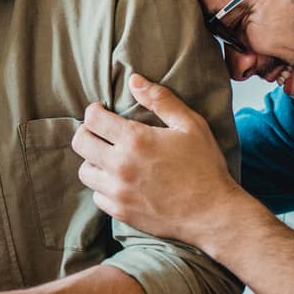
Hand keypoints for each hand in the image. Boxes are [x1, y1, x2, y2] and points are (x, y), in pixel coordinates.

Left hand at [71, 73, 242, 251]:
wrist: (213, 214)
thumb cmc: (205, 167)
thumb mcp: (191, 125)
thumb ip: (161, 100)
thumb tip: (134, 80)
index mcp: (135, 140)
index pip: (92, 119)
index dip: (94, 111)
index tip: (102, 111)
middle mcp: (120, 165)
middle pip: (80, 143)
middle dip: (88, 132)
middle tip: (101, 133)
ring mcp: (117, 191)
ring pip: (84, 171)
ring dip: (94, 161)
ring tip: (110, 158)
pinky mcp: (120, 212)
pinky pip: (97, 195)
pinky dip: (103, 187)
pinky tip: (120, 181)